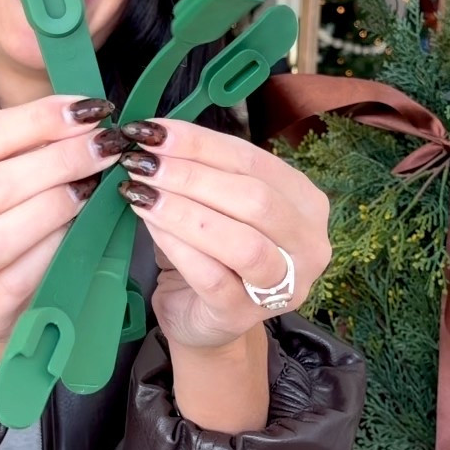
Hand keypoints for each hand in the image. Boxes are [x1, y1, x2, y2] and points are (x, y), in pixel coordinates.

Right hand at [0, 95, 126, 345]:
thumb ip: (21, 154)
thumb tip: (80, 120)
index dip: (35, 120)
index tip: (87, 110)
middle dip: (58, 160)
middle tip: (104, 147)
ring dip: (55, 206)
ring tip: (93, 187)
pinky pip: (17, 281)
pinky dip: (52, 252)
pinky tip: (80, 233)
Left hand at [116, 119, 330, 349]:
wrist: (200, 317)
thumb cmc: (210, 252)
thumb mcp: (215, 204)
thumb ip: (201, 171)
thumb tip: (157, 136)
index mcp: (305, 204)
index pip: (255, 161)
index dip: (202, 143)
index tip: (154, 131)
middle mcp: (308, 246)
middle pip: (255, 199)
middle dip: (192, 176)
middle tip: (142, 162)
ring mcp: (283, 287)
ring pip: (241, 242)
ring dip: (185, 211)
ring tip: (141, 191)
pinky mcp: (244, 315)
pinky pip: (212, 277)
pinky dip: (177, 246)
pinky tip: (148, 224)